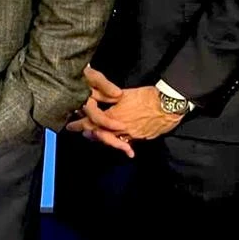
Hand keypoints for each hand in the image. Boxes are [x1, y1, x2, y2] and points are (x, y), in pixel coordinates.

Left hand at [64, 66, 181, 155]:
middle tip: (82, 133)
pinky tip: (118, 145)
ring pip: (112, 140)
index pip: (92, 122)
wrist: (168, 105)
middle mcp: (120, 128)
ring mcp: (131, 135)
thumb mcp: (123, 94)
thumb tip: (94, 95)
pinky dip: (120, 144)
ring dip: (103, 139)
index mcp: (113, 116)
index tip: (70, 126)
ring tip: (95, 137)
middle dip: (90, 134)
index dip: (80, 124)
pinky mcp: (141, 138)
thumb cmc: (146, 96)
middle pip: (100, 135)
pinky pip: (127, 143)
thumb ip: (108, 97)